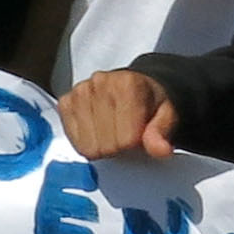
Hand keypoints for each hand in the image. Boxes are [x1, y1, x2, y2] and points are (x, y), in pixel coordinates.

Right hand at [58, 68, 178, 160]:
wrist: (134, 86)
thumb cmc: (150, 103)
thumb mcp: (167, 115)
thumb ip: (162, 132)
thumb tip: (161, 150)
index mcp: (128, 85)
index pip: (126, 140)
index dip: (135, 146)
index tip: (139, 136)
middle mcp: (100, 83)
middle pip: (106, 145)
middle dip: (118, 148)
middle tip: (125, 136)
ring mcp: (80, 91)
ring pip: (88, 146)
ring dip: (101, 146)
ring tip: (112, 132)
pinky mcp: (65, 102)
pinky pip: (73, 140)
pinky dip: (85, 140)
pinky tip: (96, 130)